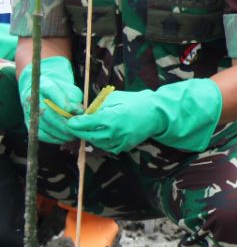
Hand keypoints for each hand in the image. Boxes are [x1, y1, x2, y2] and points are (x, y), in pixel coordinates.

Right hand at [18, 56, 81, 144]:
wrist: (42, 89)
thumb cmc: (61, 90)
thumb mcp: (70, 89)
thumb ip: (74, 98)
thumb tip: (80, 112)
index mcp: (44, 85)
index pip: (53, 93)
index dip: (65, 104)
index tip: (77, 111)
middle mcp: (33, 98)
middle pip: (46, 113)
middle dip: (64, 124)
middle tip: (77, 130)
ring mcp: (28, 111)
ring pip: (42, 125)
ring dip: (59, 133)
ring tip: (73, 136)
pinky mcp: (28, 122)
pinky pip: (39, 134)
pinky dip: (53, 138)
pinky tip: (64, 139)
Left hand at [67, 79, 222, 153]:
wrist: (156, 114)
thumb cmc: (136, 102)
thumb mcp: (114, 99)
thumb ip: (98, 107)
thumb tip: (83, 113)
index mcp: (110, 118)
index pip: (84, 124)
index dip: (73, 122)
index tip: (69, 120)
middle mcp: (113, 133)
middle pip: (87, 135)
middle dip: (79, 131)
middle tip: (74, 125)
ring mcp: (119, 142)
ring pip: (95, 143)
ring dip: (89, 136)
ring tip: (88, 129)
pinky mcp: (123, 147)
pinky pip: (106, 147)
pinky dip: (101, 141)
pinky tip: (102, 134)